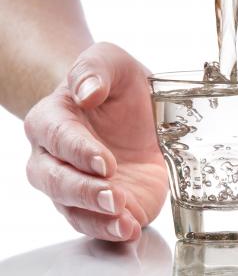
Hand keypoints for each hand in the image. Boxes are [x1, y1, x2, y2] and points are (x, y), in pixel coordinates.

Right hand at [24, 43, 166, 240]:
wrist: (130, 111)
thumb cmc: (115, 85)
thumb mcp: (111, 61)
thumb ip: (95, 69)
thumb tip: (87, 92)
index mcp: (53, 119)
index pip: (57, 138)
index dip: (79, 152)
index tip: (105, 162)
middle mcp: (55, 156)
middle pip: (54, 180)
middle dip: (83, 191)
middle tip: (112, 195)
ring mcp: (76, 183)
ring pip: (71, 208)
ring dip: (95, 217)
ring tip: (123, 220)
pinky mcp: (98, 202)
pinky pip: (95, 222)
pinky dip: (110, 230)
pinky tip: (128, 229)